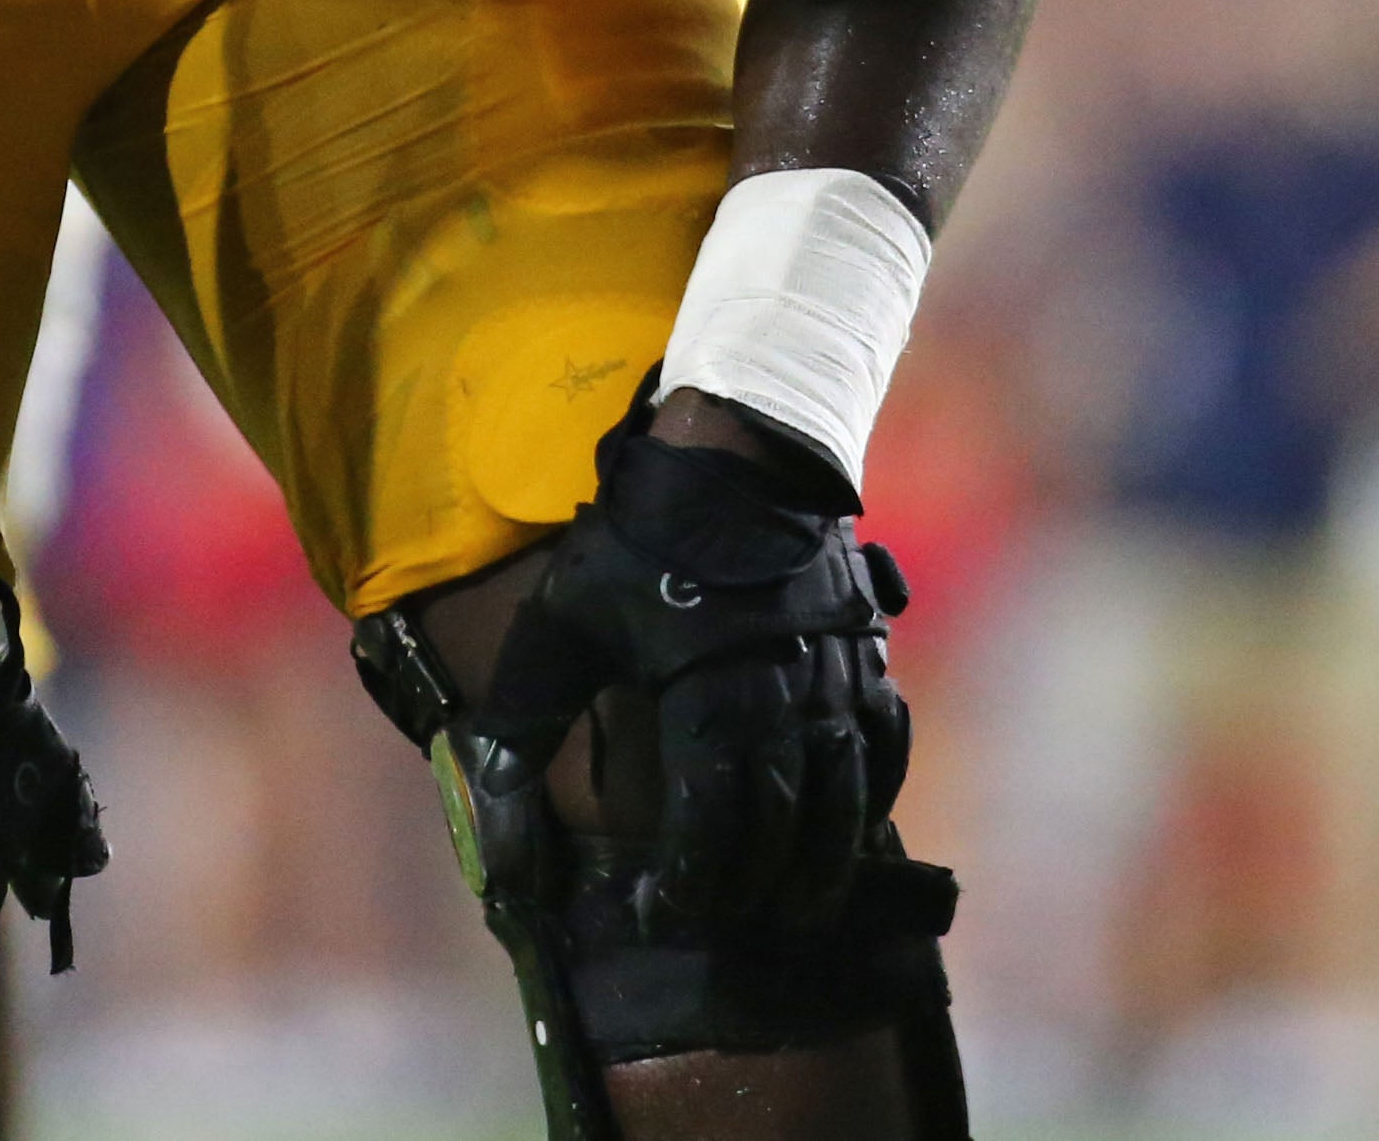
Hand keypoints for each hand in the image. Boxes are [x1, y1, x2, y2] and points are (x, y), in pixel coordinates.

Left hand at [471, 391, 913, 934]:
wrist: (739, 454)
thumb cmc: (642, 541)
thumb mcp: (564, 624)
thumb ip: (525, 719)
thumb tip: (491, 793)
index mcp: (712, 704)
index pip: (711, 827)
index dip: (690, 883)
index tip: (664, 915)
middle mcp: (789, 705)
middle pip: (783, 825)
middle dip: (754, 885)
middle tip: (730, 924)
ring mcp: (840, 680)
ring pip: (845, 798)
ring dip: (823, 861)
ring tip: (800, 908)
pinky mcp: (869, 652)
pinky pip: (887, 743)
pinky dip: (874, 793)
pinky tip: (858, 822)